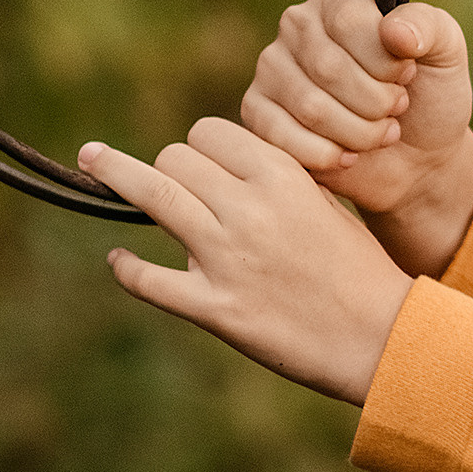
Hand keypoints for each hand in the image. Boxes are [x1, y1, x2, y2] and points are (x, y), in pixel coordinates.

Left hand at [82, 117, 411, 401]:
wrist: (382, 338)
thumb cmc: (360, 270)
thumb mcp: (327, 205)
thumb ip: (278, 180)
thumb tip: (225, 164)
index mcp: (282, 177)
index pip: (210, 133)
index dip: (200, 146)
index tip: (200, 161)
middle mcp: (248, 209)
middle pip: (175, 158)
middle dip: (167, 167)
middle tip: (169, 183)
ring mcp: (226, 259)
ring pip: (152, 196)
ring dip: (115, 175)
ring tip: (90, 161)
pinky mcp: (214, 308)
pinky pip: (147, 279)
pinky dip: (126, 268)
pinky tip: (120, 261)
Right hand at [240, 0, 472, 276]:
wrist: (417, 158)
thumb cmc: (429, 96)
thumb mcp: (447, 54)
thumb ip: (430, 27)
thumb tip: (394, 31)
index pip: (350, 21)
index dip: (387, 61)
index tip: (408, 75)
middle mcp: (298, 25)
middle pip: (329, 68)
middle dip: (377, 102)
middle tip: (397, 109)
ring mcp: (272, 68)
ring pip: (310, 107)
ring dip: (359, 133)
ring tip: (380, 133)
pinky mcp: (257, 112)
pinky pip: (281, 137)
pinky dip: (327, 155)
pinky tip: (350, 155)